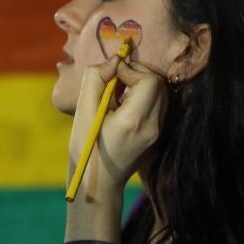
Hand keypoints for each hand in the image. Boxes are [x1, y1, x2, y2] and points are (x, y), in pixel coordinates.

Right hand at [65, 56, 166, 242]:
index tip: (111, 74)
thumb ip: (95, 79)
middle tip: (115, 79)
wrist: (97, 183)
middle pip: (158, 85)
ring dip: (141, 84)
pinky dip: (144, 97)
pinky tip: (124, 105)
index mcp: (134, 121)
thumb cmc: (86, 148)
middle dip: (138, 74)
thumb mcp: (83, 112)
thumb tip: (114, 60)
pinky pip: (157, 106)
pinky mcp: (156, 136)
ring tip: (118, 92)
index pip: (149, 80)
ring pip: (160, 94)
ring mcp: (157, 133)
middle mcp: (152, 127)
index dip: (131, 69)